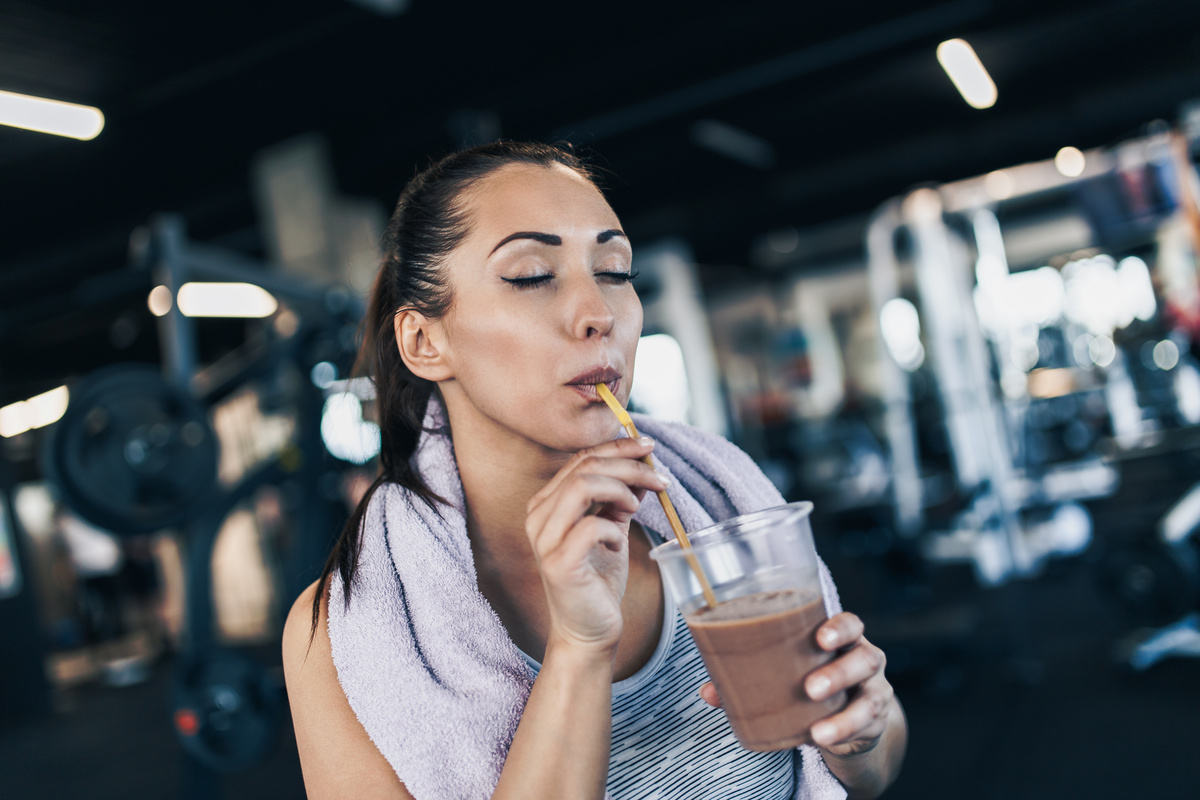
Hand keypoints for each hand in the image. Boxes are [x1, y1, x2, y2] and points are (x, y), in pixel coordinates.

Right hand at [525, 436, 668, 653]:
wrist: (589, 632)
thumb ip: (620, 499)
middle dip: (628, 465)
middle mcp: (538, 518)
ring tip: (637, 507)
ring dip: (620, 489)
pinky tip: (618, 544)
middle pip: (584, 467)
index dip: (617, 447)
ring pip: (582, 486)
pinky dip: (613, 528)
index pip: (580, 459)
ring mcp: (544, 541)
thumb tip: (643, 468)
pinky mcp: (558, 564)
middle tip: (659, 478)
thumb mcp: (612, 530)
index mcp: (547, 505)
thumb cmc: (598, 581)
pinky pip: (590, 527)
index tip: (649, 447)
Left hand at [698, 612, 893, 756]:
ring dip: (843, 715)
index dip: (839, 628)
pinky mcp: (874, 722)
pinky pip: (865, 727)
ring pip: (871, 698)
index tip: (819, 637)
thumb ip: (751, 677)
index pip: (850, 624)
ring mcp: (874, 691)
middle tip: (810, 687)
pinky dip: (843, 734)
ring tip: (818, 730)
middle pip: (865, 658)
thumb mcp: (788, 673)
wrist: (848, 718)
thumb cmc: (811, 680)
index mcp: (841, 639)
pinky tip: (823, 739)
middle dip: (838, 672)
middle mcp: (864, 659)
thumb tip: (708, 690)